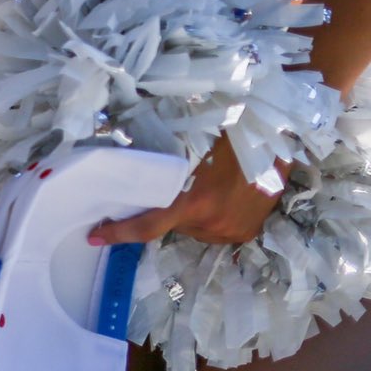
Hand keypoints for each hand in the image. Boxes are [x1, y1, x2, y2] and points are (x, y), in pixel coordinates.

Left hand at [89, 146, 280, 249]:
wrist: (276, 140)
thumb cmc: (228, 134)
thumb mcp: (190, 149)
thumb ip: (167, 169)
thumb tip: (135, 171)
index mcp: (192, 202)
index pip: (146, 226)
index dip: (119, 233)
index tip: (95, 236)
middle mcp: (211, 223)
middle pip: (175, 227)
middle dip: (169, 212)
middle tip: (175, 187)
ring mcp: (232, 230)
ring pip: (197, 230)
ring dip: (193, 216)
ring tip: (205, 187)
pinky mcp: (247, 232)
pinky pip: (218, 230)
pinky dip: (213, 218)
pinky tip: (221, 195)